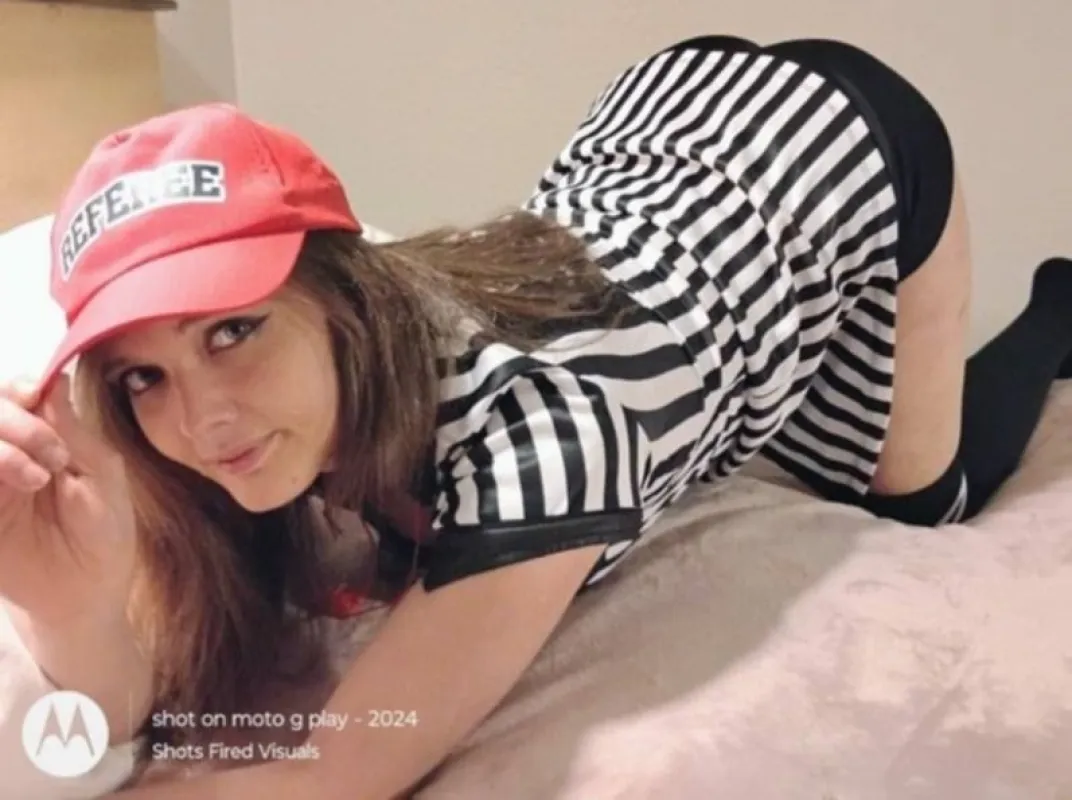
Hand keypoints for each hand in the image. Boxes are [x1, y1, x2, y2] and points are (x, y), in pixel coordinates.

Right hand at [0, 374, 136, 627]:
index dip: (22, 388)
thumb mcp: (101, 475)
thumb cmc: (104, 533)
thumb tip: (55, 378)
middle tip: (53, 456)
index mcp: (46, 437)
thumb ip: (73, 431)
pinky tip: (17, 489)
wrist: (86, 593)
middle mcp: (10, 452)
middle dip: (16, 421)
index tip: (38, 397)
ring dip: (2, 446)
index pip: (18, 392)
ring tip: (37, 478)